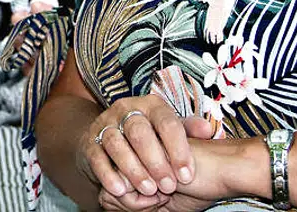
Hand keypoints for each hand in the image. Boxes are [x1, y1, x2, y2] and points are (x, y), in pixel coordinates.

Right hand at [96, 115, 250, 211]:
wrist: (110, 135)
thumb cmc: (150, 135)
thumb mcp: (170, 130)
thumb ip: (188, 130)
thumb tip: (207, 129)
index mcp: (151, 105)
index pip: (167, 122)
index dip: (178, 149)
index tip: (187, 175)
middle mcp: (126, 109)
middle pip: (139, 132)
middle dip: (156, 161)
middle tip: (168, 186)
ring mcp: (106, 124)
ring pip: (116, 143)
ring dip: (133, 169)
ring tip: (148, 191)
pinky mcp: (90, 141)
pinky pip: (96, 157)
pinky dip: (108, 174)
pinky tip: (120, 190)